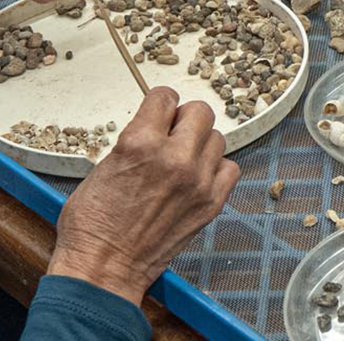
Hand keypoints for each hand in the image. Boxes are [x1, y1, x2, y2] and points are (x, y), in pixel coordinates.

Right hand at [47, 88, 238, 305]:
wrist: (104, 267)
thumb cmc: (93, 225)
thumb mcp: (102, 168)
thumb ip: (135, 142)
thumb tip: (155, 128)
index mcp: (140, 144)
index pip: (165, 97)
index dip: (161, 103)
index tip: (160, 110)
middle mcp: (174, 158)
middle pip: (201, 112)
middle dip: (185, 119)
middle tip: (173, 133)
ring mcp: (198, 181)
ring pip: (218, 139)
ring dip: (201, 145)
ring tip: (183, 160)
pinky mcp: (211, 203)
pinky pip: (230, 169)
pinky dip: (217, 169)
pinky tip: (199, 177)